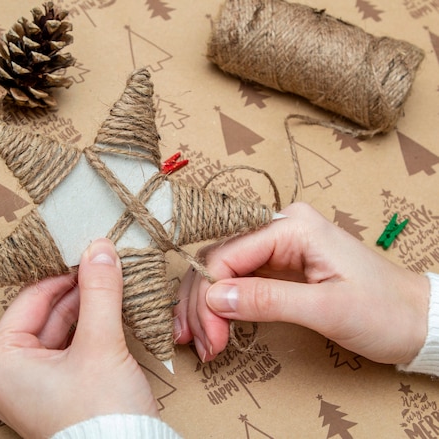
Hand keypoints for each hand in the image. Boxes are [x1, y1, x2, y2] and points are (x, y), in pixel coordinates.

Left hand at [0, 239, 157, 438]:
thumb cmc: (100, 415)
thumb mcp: (100, 344)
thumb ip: (99, 291)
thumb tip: (100, 247)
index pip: (31, 298)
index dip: (65, 273)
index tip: (92, 253)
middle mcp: (4, 373)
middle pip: (44, 313)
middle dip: (78, 291)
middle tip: (105, 265)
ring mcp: (26, 385)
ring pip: (56, 330)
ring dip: (85, 309)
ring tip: (110, 285)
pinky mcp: (49, 393)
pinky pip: (64, 349)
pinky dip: (86, 331)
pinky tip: (107, 313)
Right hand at [173, 202, 429, 364]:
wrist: (417, 319)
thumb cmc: (384, 311)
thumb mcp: (327, 309)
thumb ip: (268, 300)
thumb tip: (215, 298)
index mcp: (292, 227)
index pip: (228, 254)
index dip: (210, 297)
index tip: (210, 337)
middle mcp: (280, 228)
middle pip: (219, 260)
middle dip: (203, 303)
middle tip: (202, 343)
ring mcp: (279, 246)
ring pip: (222, 270)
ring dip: (206, 305)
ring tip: (202, 341)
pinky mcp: (280, 265)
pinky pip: (238, 279)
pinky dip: (221, 304)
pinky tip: (212, 326)